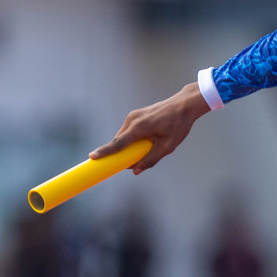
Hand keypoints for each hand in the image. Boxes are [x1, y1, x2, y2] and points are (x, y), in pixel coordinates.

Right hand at [89, 82, 209, 173]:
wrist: (184, 105)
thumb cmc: (178, 125)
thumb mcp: (168, 146)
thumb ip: (151, 159)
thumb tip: (135, 171)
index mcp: (139, 127)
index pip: (118, 143)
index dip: (105, 152)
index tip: (92, 157)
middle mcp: (132, 119)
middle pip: (119, 142)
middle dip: (121, 154)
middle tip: (133, 163)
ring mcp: (133, 116)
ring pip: (123, 137)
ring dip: (129, 146)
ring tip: (149, 146)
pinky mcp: (135, 115)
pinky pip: (128, 131)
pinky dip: (132, 139)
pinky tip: (148, 139)